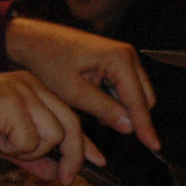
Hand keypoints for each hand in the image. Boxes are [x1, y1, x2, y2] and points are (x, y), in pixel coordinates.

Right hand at [0, 71, 103, 182]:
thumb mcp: (4, 143)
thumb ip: (32, 155)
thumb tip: (56, 172)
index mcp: (31, 89)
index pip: (69, 117)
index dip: (84, 143)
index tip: (98, 163)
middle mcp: (31, 85)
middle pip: (70, 125)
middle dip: (71, 156)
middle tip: (64, 178)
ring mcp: (22, 91)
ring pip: (53, 135)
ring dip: (30, 151)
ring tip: (2, 143)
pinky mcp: (11, 102)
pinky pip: (31, 140)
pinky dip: (14, 148)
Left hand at [4, 17, 159, 151]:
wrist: (32, 40)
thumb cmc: (47, 61)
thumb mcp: (73, 92)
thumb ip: (105, 109)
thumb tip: (129, 127)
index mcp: (119, 59)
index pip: (138, 100)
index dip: (145, 125)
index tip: (153, 145)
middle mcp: (126, 55)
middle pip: (143, 97)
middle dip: (131, 115)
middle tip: (108, 127)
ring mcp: (122, 56)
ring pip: (135, 93)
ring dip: (121, 107)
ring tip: (95, 114)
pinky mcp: (115, 60)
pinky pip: (125, 86)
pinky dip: (115, 99)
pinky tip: (95, 103)